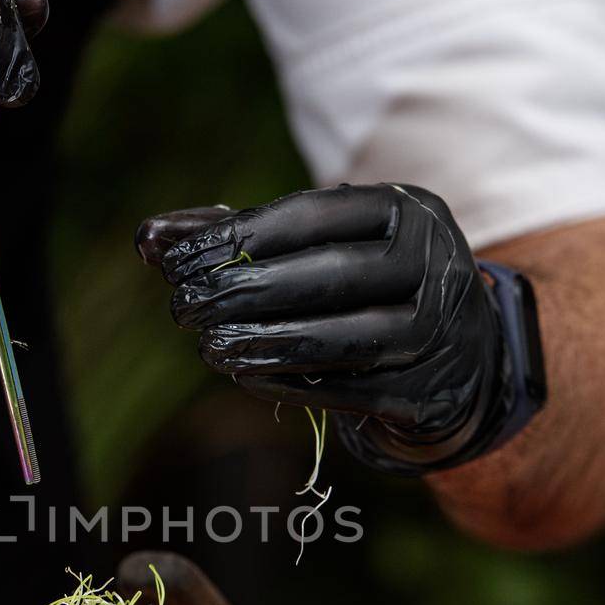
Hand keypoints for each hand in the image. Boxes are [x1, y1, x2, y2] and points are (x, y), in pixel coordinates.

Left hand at [137, 184, 542, 474]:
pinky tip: (244, 375)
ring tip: (208, 346)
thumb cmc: (367, 292)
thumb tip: (147, 238)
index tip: (179, 259)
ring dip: (266, 343)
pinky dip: (292, 384)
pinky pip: (351, 390)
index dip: (244, 235)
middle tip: (184, 307)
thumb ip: (235, 239)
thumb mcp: (318, 251)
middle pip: (333, 273)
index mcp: (409, 212)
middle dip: (248, 291)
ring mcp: (441, 332)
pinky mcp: (430, 392)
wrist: (457, 365)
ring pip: (345, 338)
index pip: (318, 213)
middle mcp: (438, 264)